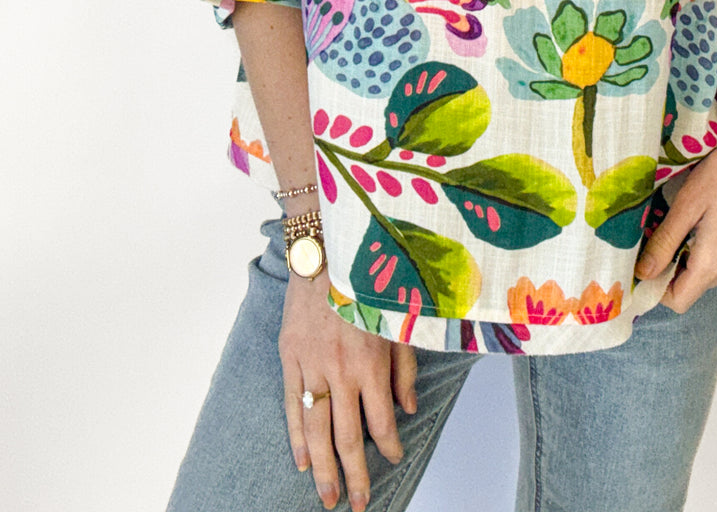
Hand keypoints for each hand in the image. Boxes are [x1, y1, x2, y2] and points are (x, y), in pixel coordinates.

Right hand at [280, 272, 416, 510]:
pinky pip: (292, 404)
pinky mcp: (289, 356)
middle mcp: (340, 368)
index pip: (381, 419)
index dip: (387, 446)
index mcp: (370, 360)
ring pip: (316, 428)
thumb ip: (403, 367)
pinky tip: (301, 460)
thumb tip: (407, 409)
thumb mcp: (396, 321)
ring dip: (322, 467)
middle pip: (345, 435)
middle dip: (353, 473)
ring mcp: (311, 364)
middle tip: (357, 504)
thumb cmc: (367, 282)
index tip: (392, 461)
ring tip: (327, 495)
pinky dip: (296, 435)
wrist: (325, 250)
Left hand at [634, 126, 716, 311]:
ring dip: (693, 258)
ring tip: (686, 222)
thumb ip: (664, 243)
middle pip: (694, 286)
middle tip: (661, 236)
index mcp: (713, 261)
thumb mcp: (686, 205)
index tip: (644, 264)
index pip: (678, 300)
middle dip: (673, 269)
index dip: (656, 288)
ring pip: (711, 273)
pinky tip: (710, 217)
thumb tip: (643, 273)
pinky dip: (712, 249)